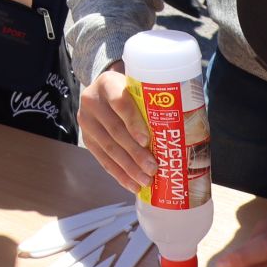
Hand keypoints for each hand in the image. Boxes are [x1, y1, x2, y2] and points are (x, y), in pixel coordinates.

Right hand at [79, 65, 155, 194]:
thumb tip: (181, 129)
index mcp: (108, 83)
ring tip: (145, 180)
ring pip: (108, 148)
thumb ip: (150, 102)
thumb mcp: (136, 87)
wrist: (102, 91)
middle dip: (135, 152)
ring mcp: (86, 121)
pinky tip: (131, 184)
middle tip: (153, 168)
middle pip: (115, 130)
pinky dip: (118, 173)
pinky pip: (102, 159)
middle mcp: (92, 101)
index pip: (120, 102)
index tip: (146, 140)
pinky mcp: (86, 138)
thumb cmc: (128, 91)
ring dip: (128, 167)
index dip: (133, 121)